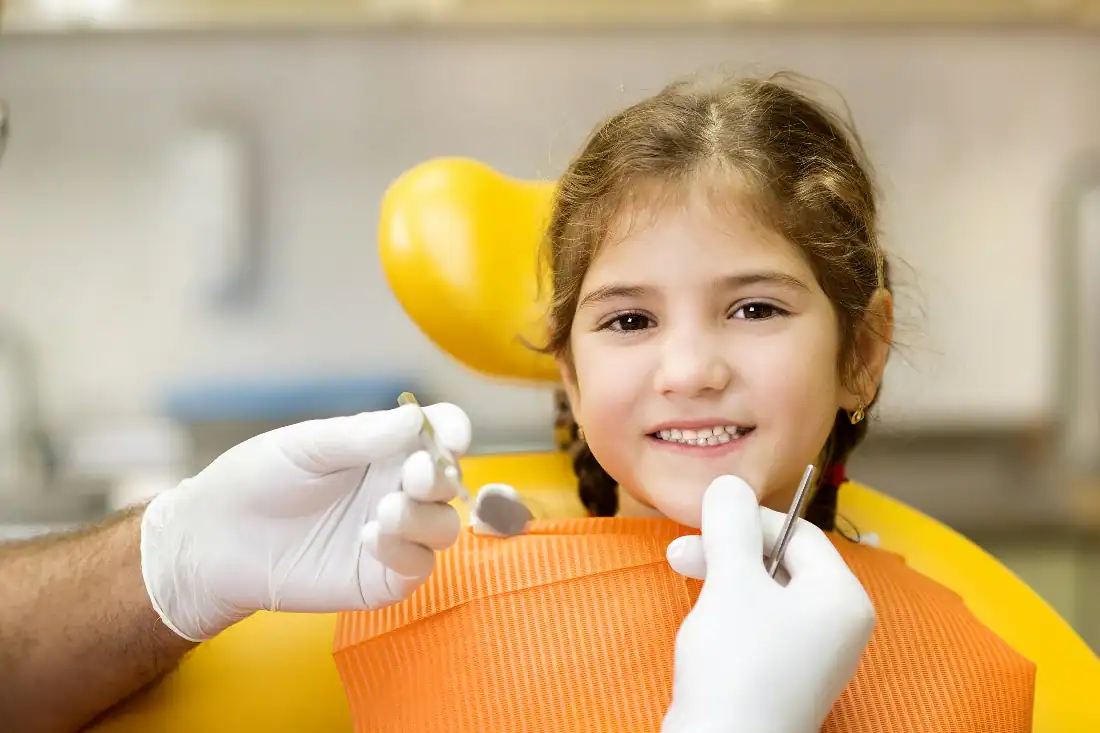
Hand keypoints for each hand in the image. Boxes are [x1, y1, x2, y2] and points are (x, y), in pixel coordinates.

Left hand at [139, 402, 470, 641]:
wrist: (213, 542)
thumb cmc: (255, 481)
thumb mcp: (305, 447)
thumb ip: (362, 436)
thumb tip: (417, 419)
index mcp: (385, 448)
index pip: (439, 434)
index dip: (453, 431)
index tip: (451, 436)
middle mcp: (396, 488)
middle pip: (449, 482)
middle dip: (442, 477)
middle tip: (416, 475)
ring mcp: (392, 535)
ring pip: (444, 527)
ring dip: (425, 518)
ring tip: (384, 511)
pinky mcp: (380, 577)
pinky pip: (417, 567)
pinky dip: (406, 552)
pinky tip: (370, 539)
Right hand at [661, 476, 875, 732]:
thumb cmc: (736, 665)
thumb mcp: (731, 581)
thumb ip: (732, 525)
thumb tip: (729, 481)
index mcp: (842, 598)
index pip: (799, 533)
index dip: (749, 519)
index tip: (703, 522)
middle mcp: (836, 626)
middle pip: (781, 561)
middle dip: (727, 550)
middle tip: (679, 554)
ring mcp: (810, 656)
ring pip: (763, 592)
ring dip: (721, 577)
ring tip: (682, 580)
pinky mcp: (782, 677)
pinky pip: (758, 624)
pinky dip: (726, 611)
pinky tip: (700, 621)